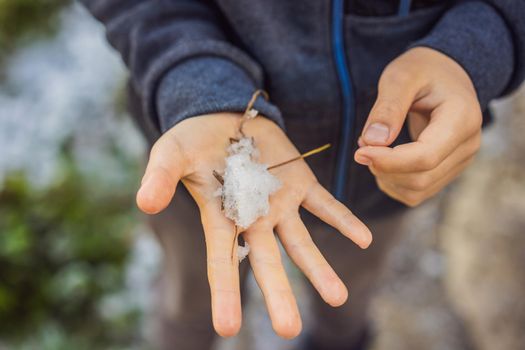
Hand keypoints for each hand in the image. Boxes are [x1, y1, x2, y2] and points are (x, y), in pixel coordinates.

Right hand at [136, 113, 371, 337]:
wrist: (224, 118)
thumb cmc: (192, 140)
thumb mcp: (170, 153)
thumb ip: (160, 177)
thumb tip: (144, 202)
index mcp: (220, 218)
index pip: (221, 260)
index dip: (225, 292)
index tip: (227, 329)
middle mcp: (253, 219)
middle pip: (267, 262)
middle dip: (278, 294)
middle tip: (289, 330)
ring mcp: (279, 204)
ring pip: (301, 242)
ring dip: (319, 268)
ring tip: (338, 298)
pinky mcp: (301, 184)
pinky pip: (325, 205)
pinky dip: (343, 220)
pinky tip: (364, 239)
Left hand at [355, 47, 481, 206]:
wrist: (444, 74)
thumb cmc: (422, 70)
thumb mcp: (401, 76)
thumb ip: (387, 108)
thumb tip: (372, 142)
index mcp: (462, 119)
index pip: (425, 156)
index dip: (388, 161)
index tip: (359, 152)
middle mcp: (467, 145)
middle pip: (420, 178)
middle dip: (383, 168)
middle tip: (362, 144)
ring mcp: (460, 162)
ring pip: (416, 190)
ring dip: (385, 177)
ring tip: (373, 148)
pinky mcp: (447, 171)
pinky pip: (415, 193)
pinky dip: (392, 183)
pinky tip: (384, 160)